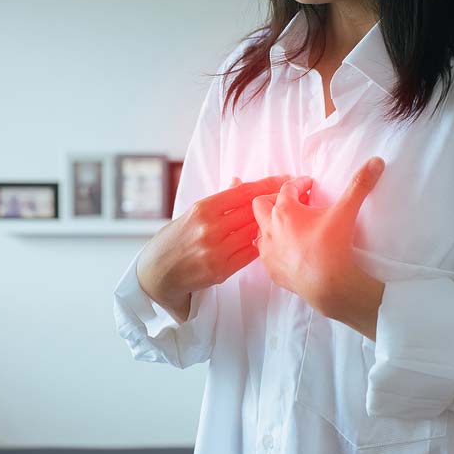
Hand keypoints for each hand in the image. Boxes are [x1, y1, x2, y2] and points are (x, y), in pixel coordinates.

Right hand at [137, 174, 302, 322]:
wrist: (156, 274)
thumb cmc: (173, 240)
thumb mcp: (190, 214)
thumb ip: (218, 201)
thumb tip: (239, 183)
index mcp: (203, 208)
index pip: (244, 192)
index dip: (269, 184)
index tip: (286, 179)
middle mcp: (211, 228)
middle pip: (254, 211)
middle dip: (278, 201)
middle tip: (297, 195)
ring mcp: (217, 251)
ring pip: (256, 232)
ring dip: (274, 224)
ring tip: (291, 216)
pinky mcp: (222, 270)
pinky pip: (251, 254)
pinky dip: (262, 244)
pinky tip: (272, 238)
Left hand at [251, 157, 386, 339]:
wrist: (329, 286)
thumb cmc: (334, 247)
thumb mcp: (346, 212)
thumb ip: (359, 185)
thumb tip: (375, 162)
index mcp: (284, 211)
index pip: (287, 188)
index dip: (300, 183)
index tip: (309, 184)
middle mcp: (270, 229)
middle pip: (261, 205)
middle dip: (275, 199)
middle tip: (295, 202)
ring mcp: (268, 251)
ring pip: (259, 230)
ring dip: (271, 224)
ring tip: (290, 226)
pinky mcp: (271, 270)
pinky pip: (266, 254)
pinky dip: (274, 247)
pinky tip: (289, 249)